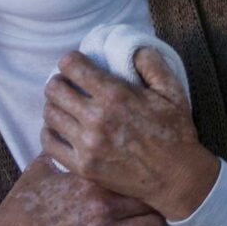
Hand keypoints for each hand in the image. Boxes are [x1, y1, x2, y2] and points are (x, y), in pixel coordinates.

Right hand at [0, 156, 163, 225]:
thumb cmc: (22, 208)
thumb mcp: (38, 171)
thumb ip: (57, 154)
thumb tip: (63, 139)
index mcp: (90, 181)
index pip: (133, 172)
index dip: (139, 174)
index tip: (139, 176)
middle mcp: (104, 206)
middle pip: (149, 199)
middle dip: (151, 200)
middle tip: (146, 202)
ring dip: (150, 225)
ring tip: (143, 224)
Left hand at [41, 48, 220, 220]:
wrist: (177, 178)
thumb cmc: (175, 132)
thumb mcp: (172, 91)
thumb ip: (151, 63)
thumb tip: (132, 47)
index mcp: (116, 95)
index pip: (72, 66)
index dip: (70, 61)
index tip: (76, 65)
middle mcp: (97, 118)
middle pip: (54, 89)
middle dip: (59, 82)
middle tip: (67, 85)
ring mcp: (88, 145)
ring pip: (50, 114)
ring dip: (54, 106)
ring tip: (65, 107)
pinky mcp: (83, 167)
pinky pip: (49, 144)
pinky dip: (49, 133)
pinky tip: (61, 129)